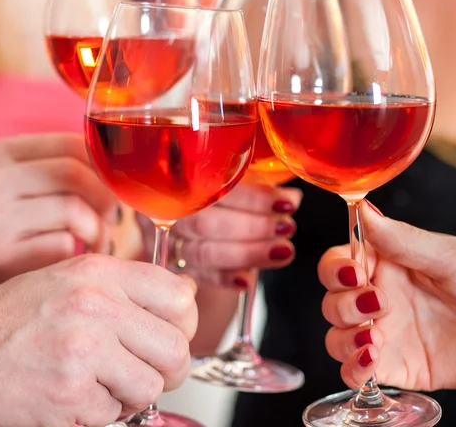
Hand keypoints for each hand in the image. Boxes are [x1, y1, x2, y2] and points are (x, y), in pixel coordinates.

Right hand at [0, 133, 129, 290]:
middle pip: (73, 173)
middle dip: (105, 196)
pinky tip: (77, 258)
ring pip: (72, 209)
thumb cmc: (35, 221)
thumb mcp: (46, 184)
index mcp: (4, 151)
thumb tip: (129, 165)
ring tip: (97, 238)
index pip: (72, 143)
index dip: (104, 166)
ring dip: (97, 228)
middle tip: (112, 216)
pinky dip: (81, 252)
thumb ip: (79, 166)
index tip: (114, 186)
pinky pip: (63, 244)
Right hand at [0, 255, 196, 426]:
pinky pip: (113, 415)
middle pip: (175, 348)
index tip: (172, 333)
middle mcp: (95, 306)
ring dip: (133, 393)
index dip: (185, 321)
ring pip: (150, 387)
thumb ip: (128, 285)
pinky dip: (99, 413)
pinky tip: (74, 396)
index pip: (180, 296)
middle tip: (147, 371)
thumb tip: (185, 298)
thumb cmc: (17, 313)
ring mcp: (82, 352)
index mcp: (101, 273)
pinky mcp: (67, 397)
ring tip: (104, 383)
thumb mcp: (74, 278)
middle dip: (169, 368)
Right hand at [137, 182, 301, 287]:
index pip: (215, 187)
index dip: (253, 197)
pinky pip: (196, 276)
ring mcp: (164, 240)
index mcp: (176, 175)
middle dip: (252, 228)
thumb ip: (257, 183)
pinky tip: (248, 280)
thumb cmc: (213, 187)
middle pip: (206, 222)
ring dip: (247, 254)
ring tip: (282, 251)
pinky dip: (224, 279)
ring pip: (202, 252)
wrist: (184, 207)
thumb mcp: (231, 175)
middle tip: (287, 228)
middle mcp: (164, 207)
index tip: (287, 204)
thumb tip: (291, 198)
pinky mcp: (171, 265)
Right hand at [318, 202, 455, 391]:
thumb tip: (362, 209)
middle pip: (333, 303)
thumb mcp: (446, 255)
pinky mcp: (401, 367)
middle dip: (344, 306)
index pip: (337, 265)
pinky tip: (371, 361)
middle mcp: (379, 298)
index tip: (355, 275)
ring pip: (338, 338)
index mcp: (384, 264)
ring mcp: (388, 334)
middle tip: (377, 305)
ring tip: (373, 338)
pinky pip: (361, 373)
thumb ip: (399, 239)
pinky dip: (354, 370)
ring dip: (344, 340)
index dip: (336, 271)